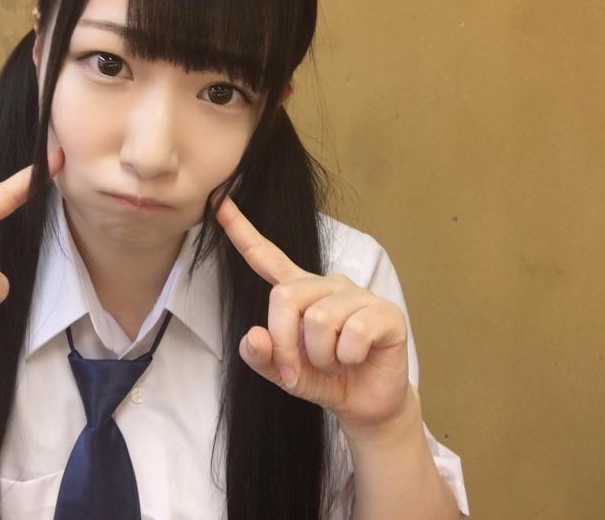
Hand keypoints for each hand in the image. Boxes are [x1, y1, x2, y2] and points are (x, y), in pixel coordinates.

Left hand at [214, 194, 410, 431]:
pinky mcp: (385, 312)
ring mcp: (358, 295)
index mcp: (299, 291)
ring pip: (319, 319)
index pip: (266, 256)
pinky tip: (357, 359)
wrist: (367, 404)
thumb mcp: (284, 373)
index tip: (219, 201)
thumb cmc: (325, 379)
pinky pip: (353, 333)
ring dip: (321, 356)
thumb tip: (254, 336)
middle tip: (295, 372)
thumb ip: (263, 357)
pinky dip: (347, 357)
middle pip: (286, 297)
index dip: (241, 230)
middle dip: (284, 343)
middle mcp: (327, 284)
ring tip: (334, 362)